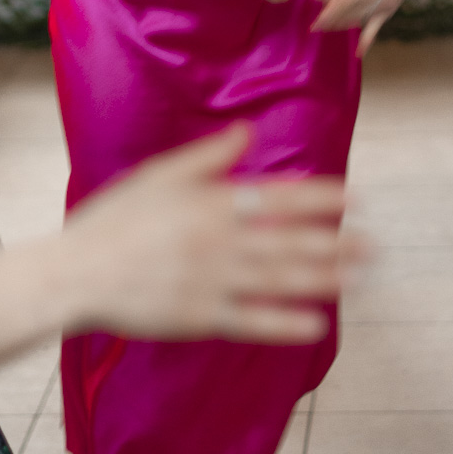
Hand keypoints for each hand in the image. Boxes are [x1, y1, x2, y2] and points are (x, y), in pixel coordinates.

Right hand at [61, 124, 361, 342]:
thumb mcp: (159, 175)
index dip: (319, 198)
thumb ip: (207, 157)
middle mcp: (218, 241)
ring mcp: (212, 281)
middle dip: (336, 242)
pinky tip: (317, 323)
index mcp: (210, 203)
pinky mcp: (201, 317)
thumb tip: (247, 130)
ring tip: (359, 277)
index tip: (355, 198)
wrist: (77, 273)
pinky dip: (285, 322)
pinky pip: (252, 321)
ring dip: (323, 278)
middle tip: (375, 245)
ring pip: (279, 279)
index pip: (277, 197)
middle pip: (288, 241)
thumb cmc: (116, 219)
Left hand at [312, 0, 407, 55]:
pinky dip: (367, 39)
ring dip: (341, 22)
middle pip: (354, 9)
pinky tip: (359, 53)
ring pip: (360, 15)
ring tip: (323, 28)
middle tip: (315, 25)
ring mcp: (388, 4)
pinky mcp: (388, 9)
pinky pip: (376, 26)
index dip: (337, 6)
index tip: (322, 14)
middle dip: (333, 17)